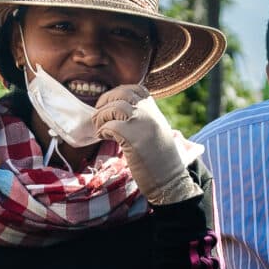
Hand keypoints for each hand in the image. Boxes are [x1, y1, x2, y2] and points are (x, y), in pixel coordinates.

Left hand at [93, 84, 197, 204]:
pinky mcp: (132, 136)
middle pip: (120, 94)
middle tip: (99, 116)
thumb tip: (117, 111)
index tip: (110, 105)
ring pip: (113, 107)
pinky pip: (109, 125)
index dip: (117, 94)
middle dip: (105, 102)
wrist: (169, 180)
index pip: (134, 89)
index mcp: (155, 110)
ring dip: (101, 117)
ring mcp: (141, 123)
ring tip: (100, 128)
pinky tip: (104, 137)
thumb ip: (142, 118)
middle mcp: (149, 112)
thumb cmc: (160, 160)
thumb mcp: (155, 131)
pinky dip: (102, 130)